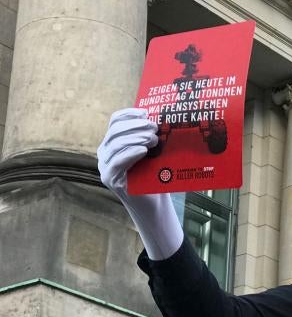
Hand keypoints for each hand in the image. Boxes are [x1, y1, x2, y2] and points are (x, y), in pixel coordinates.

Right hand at [98, 108, 183, 259]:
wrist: (154, 203)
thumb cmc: (155, 176)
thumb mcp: (153, 152)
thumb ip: (150, 137)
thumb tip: (161, 117)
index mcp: (113, 142)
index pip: (115, 121)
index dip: (129, 114)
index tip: (146, 112)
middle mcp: (105, 152)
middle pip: (115, 131)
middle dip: (136, 126)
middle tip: (154, 128)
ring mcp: (105, 166)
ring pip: (116, 145)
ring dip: (136, 138)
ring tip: (153, 139)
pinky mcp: (110, 179)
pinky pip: (118, 161)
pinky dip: (131, 153)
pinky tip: (143, 150)